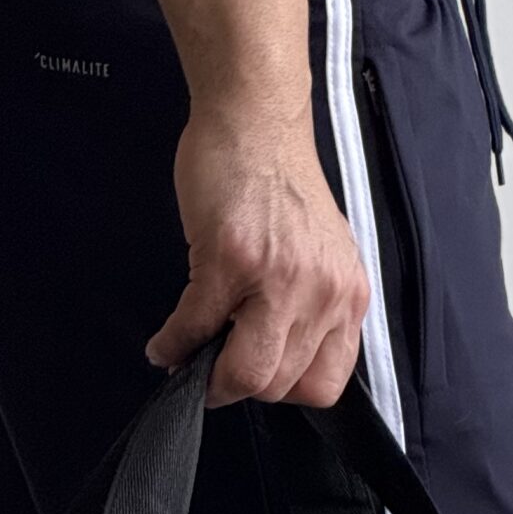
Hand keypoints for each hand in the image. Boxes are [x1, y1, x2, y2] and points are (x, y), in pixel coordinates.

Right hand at [146, 105, 368, 406]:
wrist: (256, 121)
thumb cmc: (279, 183)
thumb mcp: (321, 257)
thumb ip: (308, 309)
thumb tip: (267, 360)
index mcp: (348, 295)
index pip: (324, 384)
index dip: (281, 392)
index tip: (254, 376)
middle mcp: (323, 293)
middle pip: (278, 385)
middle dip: (236, 386)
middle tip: (211, 371)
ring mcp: (279, 279)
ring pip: (244, 372)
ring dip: (205, 375)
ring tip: (187, 359)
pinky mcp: (231, 261)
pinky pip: (196, 328)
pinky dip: (173, 345)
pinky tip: (164, 344)